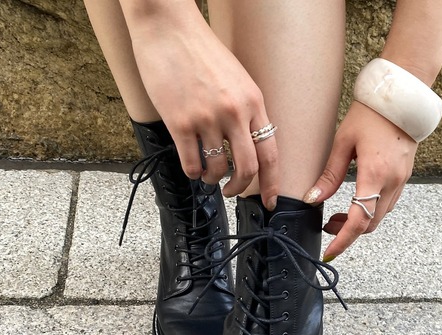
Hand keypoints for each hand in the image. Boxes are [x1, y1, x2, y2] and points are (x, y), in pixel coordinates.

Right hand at [126, 1, 278, 208]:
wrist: (168, 27)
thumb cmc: (199, 51)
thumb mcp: (236, 78)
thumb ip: (245, 111)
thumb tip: (247, 145)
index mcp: (253, 101)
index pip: (271, 152)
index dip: (273, 183)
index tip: (271, 201)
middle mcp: (234, 112)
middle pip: (248, 168)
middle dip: (241, 189)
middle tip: (232, 192)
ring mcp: (207, 118)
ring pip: (218, 169)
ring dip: (213, 179)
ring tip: (207, 174)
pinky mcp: (180, 123)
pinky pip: (192, 164)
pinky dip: (193, 173)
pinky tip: (192, 166)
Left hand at [304, 101, 416, 260]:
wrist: (401, 97)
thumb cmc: (370, 114)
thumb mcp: (342, 143)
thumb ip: (329, 175)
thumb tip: (312, 198)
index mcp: (375, 174)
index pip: (358, 220)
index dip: (343, 240)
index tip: (330, 252)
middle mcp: (392, 182)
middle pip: (370, 224)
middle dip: (347, 233)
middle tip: (327, 227)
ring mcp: (401, 180)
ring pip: (379, 216)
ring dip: (358, 222)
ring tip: (336, 216)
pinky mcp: (404, 177)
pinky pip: (386, 204)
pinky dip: (369, 211)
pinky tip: (355, 203)